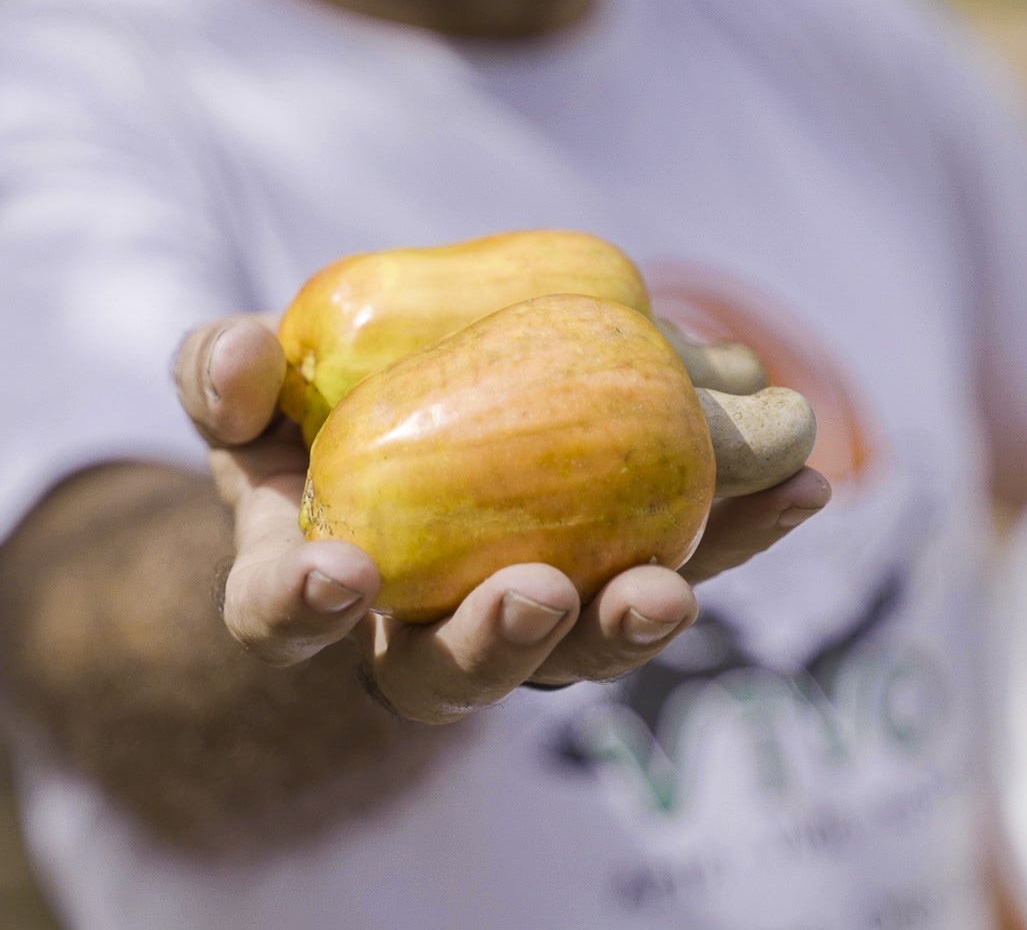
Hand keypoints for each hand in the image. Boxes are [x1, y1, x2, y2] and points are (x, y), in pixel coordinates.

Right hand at [173, 315, 831, 722]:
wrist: (387, 433)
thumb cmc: (295, 421)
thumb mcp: (244, 392)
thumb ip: (223, 374)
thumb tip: (239, 352)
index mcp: (307, 584)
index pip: (282, 621)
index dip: (299, 608)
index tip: (334, 574)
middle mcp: (411, 630)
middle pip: (449, 675)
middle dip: (497, 645)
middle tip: (539, 594)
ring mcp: (518, 615)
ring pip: (572, 651)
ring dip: (629, 621)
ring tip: (677, 584)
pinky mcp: (607, 576)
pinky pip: (670, 567)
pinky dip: (736, 538)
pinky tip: (803, 491)